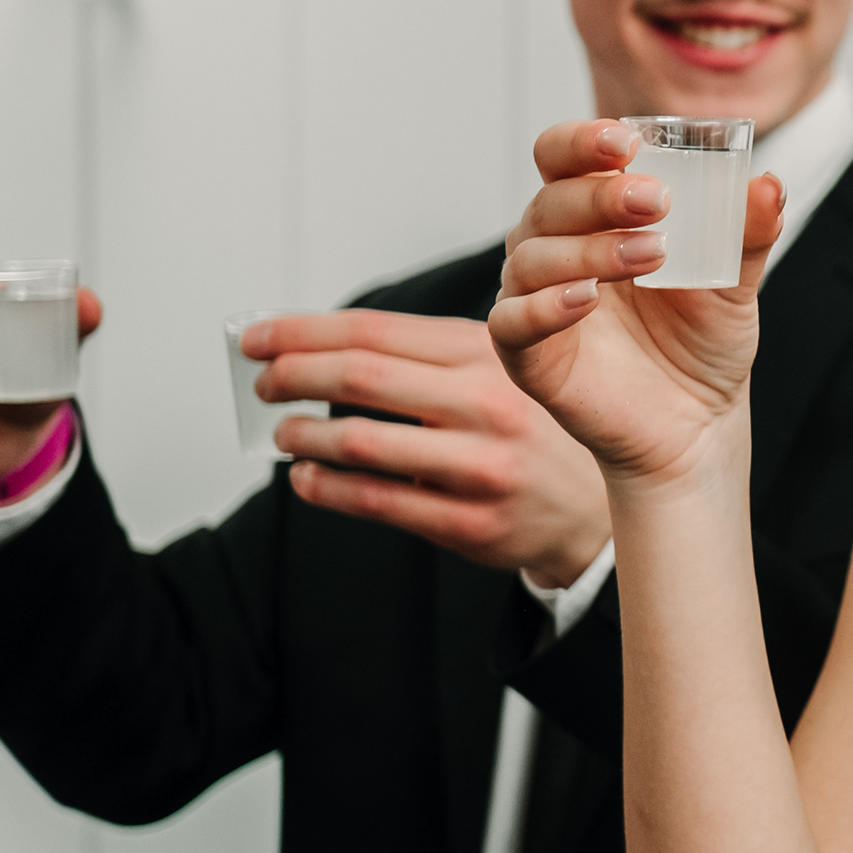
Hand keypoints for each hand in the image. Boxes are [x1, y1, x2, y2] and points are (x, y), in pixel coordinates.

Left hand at [251, 309, 611, 583]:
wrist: (596, 508)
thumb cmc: (533, 429)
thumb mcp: (499, 370)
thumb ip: (423, 356)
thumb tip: (316, 345)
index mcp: (490, 353)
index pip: (375, 332)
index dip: (303, 331)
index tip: (257, 337)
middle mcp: (489, 403)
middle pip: (361, 377)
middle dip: (293, 375)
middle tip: (262, 383)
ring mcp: (480, 465)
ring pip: (360, 441)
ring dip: (302, 435)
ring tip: (284, 435)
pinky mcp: (472, 522)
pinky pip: (377, 501)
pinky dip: (325, 487)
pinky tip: (306, 478)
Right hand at [487, 118, 785, 491]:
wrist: (699, 425)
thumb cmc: (702, 343)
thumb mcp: (736, 283)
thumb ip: (748, 233)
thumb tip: (769, 183)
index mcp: (593, 216)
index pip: (564, 159)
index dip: (583, 141)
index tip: (626, 141)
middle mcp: (555, 250)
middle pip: (550, 202)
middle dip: (600, 195)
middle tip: (655, 201)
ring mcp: (535, 300)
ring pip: (531, 256)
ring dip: (589, 249)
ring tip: (651, 255)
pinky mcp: (527, 356)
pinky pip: (512, 322)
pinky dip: (544, 306)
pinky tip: (586, 298)